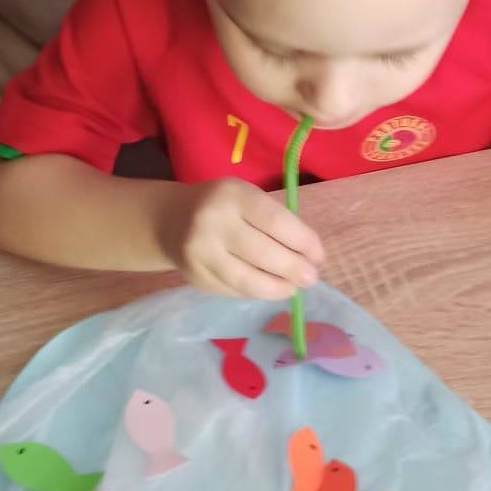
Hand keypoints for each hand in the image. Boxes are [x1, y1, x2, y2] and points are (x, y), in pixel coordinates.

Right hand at [160, 180, 324, 299]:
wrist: (172, 220)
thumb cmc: (224, 206)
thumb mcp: (247, 198)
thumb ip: (276, 221)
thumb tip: (310, 257)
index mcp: (232, 197)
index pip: (276, 222)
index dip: (303, 242)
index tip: (319, 256)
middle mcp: (213, 224)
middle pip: (263, 254)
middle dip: (294, 270)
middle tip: (311, 278)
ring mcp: (201, 255)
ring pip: (248, 280)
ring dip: (278, 288)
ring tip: (294, 288)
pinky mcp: (197, 278)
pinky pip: (235, 291)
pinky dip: (258, 293)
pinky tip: (270, 290)